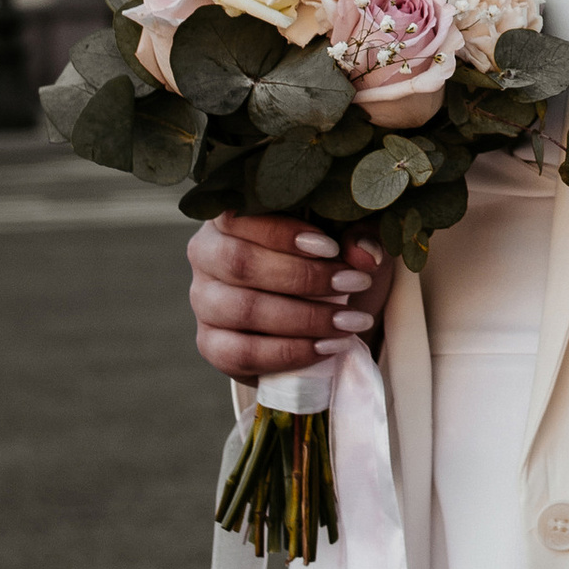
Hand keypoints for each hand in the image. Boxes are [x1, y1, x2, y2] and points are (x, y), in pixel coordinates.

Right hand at [187, 208, 394, 383]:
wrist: (321, 312)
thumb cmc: (329, 260)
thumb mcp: (349, 238)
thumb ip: (358, 235)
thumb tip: (365, 254)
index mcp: (231, 216)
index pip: (240, 215)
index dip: (283, 232)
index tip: (331, 248)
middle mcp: (207, 254)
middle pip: (240, 263)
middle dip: (304, 277)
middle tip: (355, 284)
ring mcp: (204, 301)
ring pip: (242, 310)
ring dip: (303, 319)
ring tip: (349, 321)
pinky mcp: (211, 344)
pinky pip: (240, 354)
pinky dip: (289, 353)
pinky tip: (327, 347)